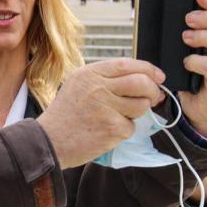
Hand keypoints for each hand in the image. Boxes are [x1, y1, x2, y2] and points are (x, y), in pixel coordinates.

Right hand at [38, 59, 165, 167]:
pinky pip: (131, 127)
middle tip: (153, 98)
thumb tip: (140, 78)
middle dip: (153, 91)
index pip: (127, 64)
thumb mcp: (78, 85)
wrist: (48, 141)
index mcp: (90, 74)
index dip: (148, 69)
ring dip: (138, 112)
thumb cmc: (65, 115)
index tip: (158, 77)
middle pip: (141, 82)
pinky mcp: (112, 128)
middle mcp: (99, 87)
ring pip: (141, 105)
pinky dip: (124, 130)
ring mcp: (106, 108)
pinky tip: (106, 131)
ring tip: (119, 116)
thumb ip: (104, 78)